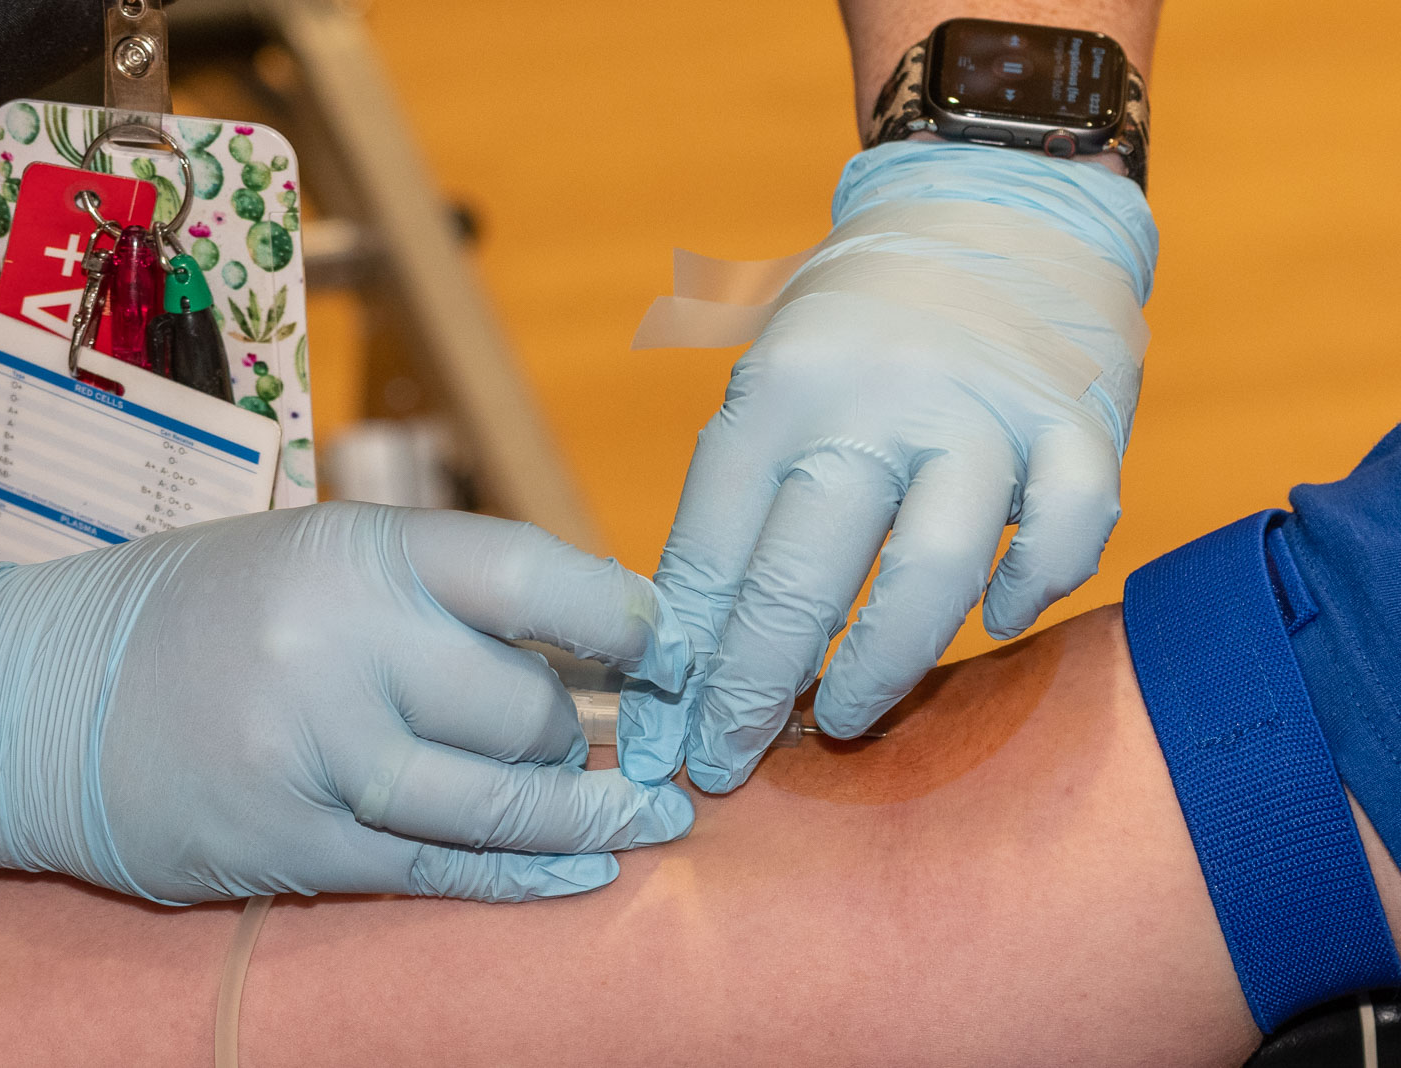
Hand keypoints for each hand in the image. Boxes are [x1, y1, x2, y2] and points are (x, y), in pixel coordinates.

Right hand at [0, 504, 693, 902]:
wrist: (35, 696)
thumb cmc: (198, 609)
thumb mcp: (315, 553)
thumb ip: (437, 587)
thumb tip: (580, 637)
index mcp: (354, 552)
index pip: (529, 576)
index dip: (620, 617)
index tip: (666, 645)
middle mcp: (341, 648)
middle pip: (524, 708)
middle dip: (571, 729)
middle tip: (581, 733)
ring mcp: (317, 755)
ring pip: (496, 799)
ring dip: (587, 813)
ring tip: (651, 819)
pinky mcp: (295, 843)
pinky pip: (439, 869)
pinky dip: (525, 877)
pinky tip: (588, 875)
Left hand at [620, 141, 1156, 791]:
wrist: (992, 202)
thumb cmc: (856, 324)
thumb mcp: (771, 383)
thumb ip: (739, 499)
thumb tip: (685, 649)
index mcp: (780, 388)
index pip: (712, 549)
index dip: (682, 664)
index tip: (663, 743)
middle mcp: (874, 397)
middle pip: (802, 578)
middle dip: (751, 692)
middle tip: (726, 761)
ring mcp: (983, 408)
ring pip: (928, 575)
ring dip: (879, 666)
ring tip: (840, 717)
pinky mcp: (1079, 418)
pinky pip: (1065, 528)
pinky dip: (1033, 586)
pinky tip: (997, 618)